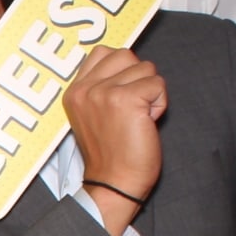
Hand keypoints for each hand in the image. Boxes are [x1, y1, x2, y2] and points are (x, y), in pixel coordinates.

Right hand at [63, 44, 166, 220]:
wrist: (114, 183)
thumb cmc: (111, 154)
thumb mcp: (93, 116)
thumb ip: (101, 88)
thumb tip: (127, 64)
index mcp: (75, 92)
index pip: (103, 53)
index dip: (122, 69)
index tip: (123, 95)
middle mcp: (85, 89)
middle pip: (126, 55)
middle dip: (138, 78)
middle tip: (131, 110)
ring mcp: (104, 92)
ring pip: (146, 68)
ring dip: (150, 93)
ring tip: (137, 118)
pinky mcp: (126, 99)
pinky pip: (158, 84)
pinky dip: (160, 104)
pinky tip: (146, 123)